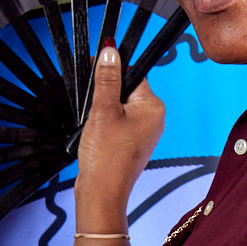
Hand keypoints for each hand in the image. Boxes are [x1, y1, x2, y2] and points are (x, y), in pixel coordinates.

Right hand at [74, 45, 164, 232]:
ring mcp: (144, 132)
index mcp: (153, 107)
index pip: (134, 73)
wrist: (102, 193)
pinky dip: (104, 123)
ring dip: (103, 109)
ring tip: (94, 124)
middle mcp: (154, 118)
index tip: (94, 67)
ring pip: (120, 106)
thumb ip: (106, 79)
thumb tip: (110, 52)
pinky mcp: (132, 143)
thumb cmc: (105, 156)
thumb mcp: (103, 111)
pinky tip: (96, 134)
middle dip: (106, 92)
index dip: (112, 69)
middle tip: (92, 106)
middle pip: (127, 89)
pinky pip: (118, 122)